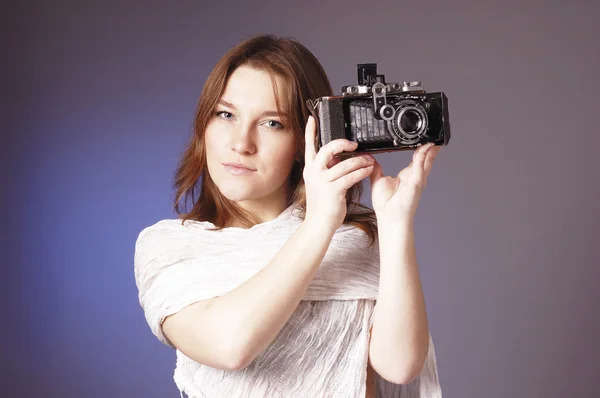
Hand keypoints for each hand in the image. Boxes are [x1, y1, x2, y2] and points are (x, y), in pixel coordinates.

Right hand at [303, 116, 374, 231]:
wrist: (319, 224)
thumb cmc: (322, 205)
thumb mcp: (320, 183)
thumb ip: (327, 169)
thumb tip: (337, 157)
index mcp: (310, 170)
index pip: (308, 147)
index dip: (309, 132)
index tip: (312, 119)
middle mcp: (314, 173)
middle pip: (327, 149)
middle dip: (342, 143)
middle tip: (354, 144)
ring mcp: (323, 182)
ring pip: (345, 164)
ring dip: (360, 160)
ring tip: (369, 160)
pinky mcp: (333, 191)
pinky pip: (351, 176)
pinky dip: (362, 171)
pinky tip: (368, 170)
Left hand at [370, 143, 440, 221]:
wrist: (389, 217)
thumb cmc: (386, 205)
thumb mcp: (378, 181)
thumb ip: (376, 169)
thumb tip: (371, 160)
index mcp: (407, 176)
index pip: (416, 159)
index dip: (420, 149)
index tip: (421, 140)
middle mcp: (414, 176)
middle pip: (425, 158)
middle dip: (430, 148)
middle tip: (433, 136)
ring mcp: (417, 179)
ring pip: (426, 160)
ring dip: (430, 149)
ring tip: (433, 139)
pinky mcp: (417, 182)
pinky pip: (420, 166)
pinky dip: (423, 156)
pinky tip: (425, 148)